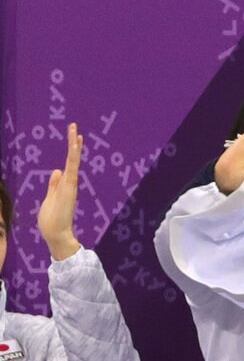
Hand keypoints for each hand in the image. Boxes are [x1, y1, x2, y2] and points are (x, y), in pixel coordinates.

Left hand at [37, 123, 83, 260]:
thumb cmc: (52, 220)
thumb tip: (56, 170)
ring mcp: (70, 185)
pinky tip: (74, 145)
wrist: (56, 234)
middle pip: (72, 159)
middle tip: (74, 126)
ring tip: (75, 131)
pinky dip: (74, 156)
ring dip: (74, 146)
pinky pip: (72, 168)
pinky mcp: (69, 187)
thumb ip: (53, 185)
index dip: (71, 151)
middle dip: (73, 143)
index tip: (73, 137)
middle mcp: (70, 183)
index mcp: (65, 185)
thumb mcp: (50, 198)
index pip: (68, 164)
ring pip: (73, 161)